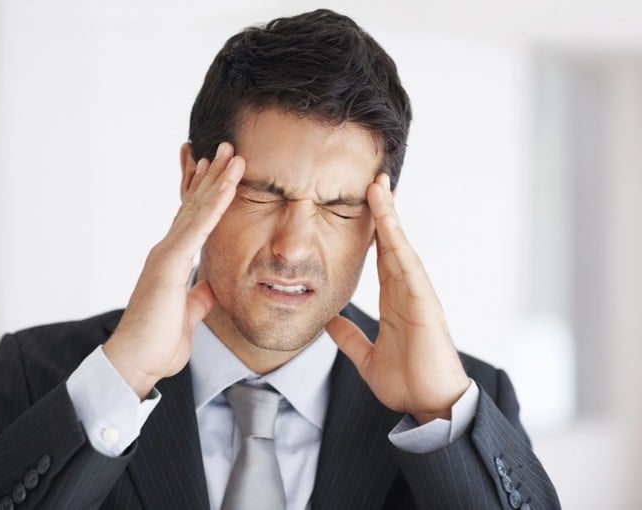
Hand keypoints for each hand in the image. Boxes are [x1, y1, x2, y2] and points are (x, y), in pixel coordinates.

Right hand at [103, 143, 244, 398]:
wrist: (135, 362)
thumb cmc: (156, 342)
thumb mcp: (188, 315)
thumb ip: (197, 298)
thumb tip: (208, 287)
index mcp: (172, 261)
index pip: (192, 220)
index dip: (205, 194)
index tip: (217, 171)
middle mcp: (167, 251)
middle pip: (194, 205)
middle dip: (212, 175)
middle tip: (227, 149)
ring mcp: (167, 254)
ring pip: (197, 208)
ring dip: (217, 179)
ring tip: (232, 154)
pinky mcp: (170, 264)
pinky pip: (198, 228)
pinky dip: (214, 204)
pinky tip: (227, 185)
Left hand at [326, 173, 469, 422]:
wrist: (430, 406)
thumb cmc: (407, 382)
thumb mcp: (366, 356)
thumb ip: (349, 338)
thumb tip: (329, 321)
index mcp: (394, 300)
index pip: (381, 256)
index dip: (372, 230)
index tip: (361, 204)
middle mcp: (406, 291)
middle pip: (391, 243)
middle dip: (381, 211)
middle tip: (372, 180)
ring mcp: (417, 294)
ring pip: (400, 246)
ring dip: (389, 216)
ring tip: (378, 185)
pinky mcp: (424, 302)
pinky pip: (408, 265)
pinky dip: (398, 240)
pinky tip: (387, 219)